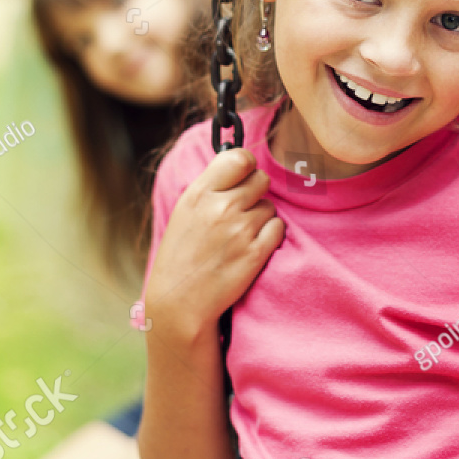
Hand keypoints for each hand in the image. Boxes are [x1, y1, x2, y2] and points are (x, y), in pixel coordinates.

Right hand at [145, 148, 283, 338]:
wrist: (179, 301)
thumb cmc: (181, 255)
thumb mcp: (185, 212)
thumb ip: (212, 188)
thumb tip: (241, 163)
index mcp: (199, 194)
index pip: (239, 157)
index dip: (246, 165)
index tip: (243, 175)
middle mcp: (220, 208)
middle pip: (261, 179)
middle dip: (255, 193)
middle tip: (242, 211)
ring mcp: (240, 231)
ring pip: (270, 206)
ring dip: (261, 218)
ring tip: (240, 236)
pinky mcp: (255, 253)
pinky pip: (278, 228)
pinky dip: (270, 237)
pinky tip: (251, 248)